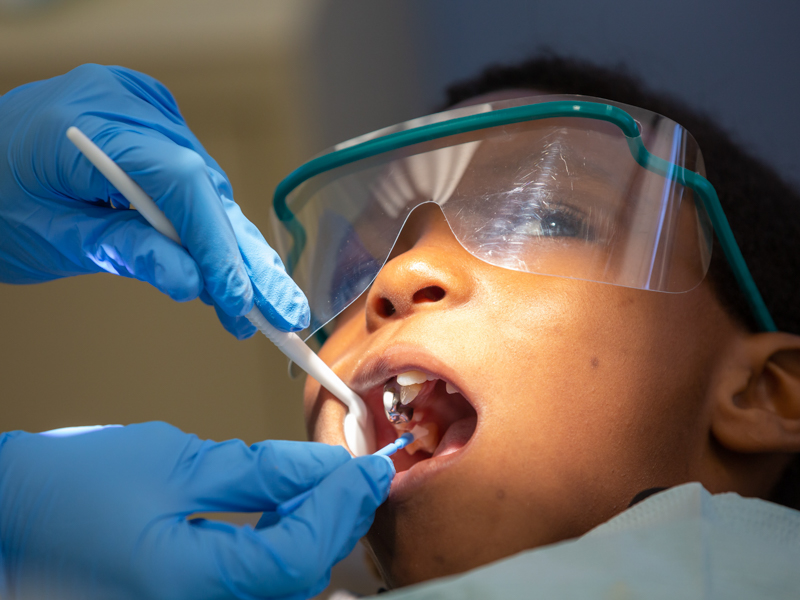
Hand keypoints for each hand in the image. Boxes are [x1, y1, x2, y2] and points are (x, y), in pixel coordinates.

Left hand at [0, 64, 307, 337]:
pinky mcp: (154, 132)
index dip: (219, 246)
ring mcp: (146, 115)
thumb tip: (193, 283)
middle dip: (246, 257)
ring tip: (266, 304)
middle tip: (283, 310)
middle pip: (207, 189)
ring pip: (209, 192)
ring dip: (236, 252)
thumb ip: (125, 252)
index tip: (240, 300)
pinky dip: (211, 232)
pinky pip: (195, 187)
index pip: (182, 183)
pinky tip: (234, 272)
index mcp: (93, 120)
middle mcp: (131, 107)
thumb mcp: (50, 236)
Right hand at [0, 422, 393, 598]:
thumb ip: (264, 470)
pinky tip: (285, 512)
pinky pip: (256, 587)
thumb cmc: (75, 490)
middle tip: (356, 473)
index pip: (301, 552)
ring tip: (322, 484)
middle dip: (338, 520)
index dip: (344, 505)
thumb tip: (324, 464)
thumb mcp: (180, 463)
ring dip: (314, 535)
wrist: (15, 520)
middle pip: (301, 577)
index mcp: (191, 586)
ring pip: (285, 587)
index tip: (371, 467)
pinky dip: (282, 550)